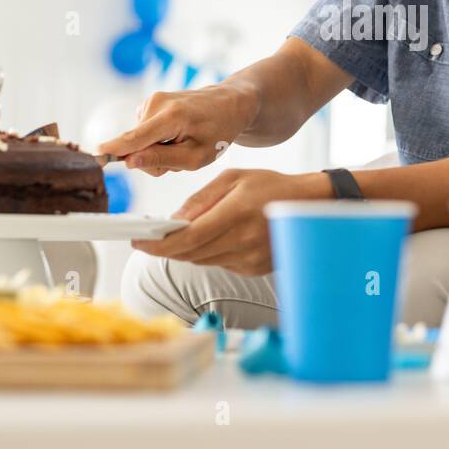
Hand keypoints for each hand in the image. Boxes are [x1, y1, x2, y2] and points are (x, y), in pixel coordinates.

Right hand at [97, 81, 258, 176]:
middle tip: (181, 157)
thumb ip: (163, 159)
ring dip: (158, 151)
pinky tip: (176, 135)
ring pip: (139, 142)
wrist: (229, 104)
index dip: (115, 148)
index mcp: (172, 117)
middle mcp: (156, 104)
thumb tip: (130, 161)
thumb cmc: (218, 132)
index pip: (136, 137)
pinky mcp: (149, 103)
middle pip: (136, 147)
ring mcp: (151, 101)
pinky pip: (143, 134)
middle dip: (153, 160)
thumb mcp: (197, 156)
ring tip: (183, 142)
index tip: (95, 154)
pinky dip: (157, 140)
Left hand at [131, 169, 328, 275]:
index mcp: (236, 213)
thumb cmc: (271, 186)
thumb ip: (202, 198)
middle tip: (150, 238)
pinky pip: (219, 263)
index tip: (138, 241)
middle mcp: (243, 241)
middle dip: (167, 247)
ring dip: (188, 249)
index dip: (159, 244)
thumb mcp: (234, 179)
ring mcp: (249, 259)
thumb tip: (174, 218)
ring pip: (202, 260)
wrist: (310, 206)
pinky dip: (209, 252)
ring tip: (183, 232)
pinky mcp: (253, 269)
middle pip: (190, 253)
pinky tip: (216, 237)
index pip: (188, 238)